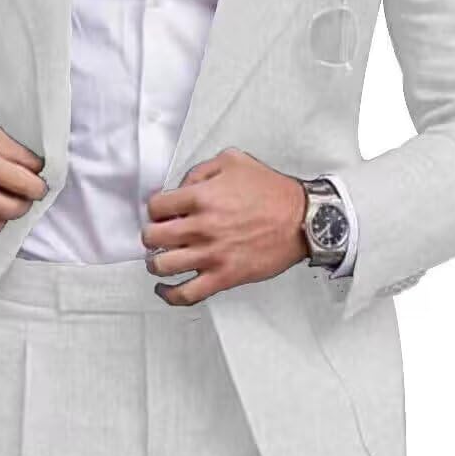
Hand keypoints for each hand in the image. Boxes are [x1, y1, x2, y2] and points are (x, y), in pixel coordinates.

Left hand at [141, 147, 307, 305]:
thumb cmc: (272, 191)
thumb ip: (201, 170)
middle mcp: (202, 226)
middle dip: (152, 235)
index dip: (156, 209)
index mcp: (201, 197)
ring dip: (156, 262)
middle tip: (159, 235)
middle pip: (152, 237)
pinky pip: (187, 294)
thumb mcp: (234, 161)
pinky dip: (169, 294)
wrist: (302, 220)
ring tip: (161, 258)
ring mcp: (212, 254)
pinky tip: (165, 288)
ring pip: (163, 266)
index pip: (156, 206)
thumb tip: (182, 186)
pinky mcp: (224, 276)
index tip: (162, 213)